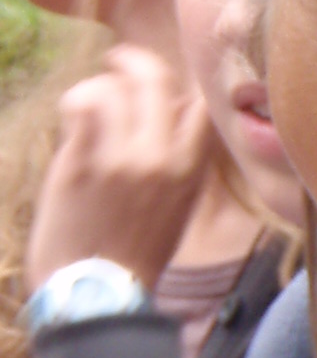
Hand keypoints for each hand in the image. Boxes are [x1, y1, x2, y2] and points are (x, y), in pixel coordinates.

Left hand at [25, 48, 215, 296]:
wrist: (101, 294)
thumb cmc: (135, 251)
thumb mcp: (178, 206)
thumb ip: (180, 160)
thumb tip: (173, 112)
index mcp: (192, 173)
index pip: (204, 104)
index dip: (183, 84)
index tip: (166, 85)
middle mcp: (162, 160)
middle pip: (157, 78)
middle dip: (133, 63)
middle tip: (118, 65)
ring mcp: (122, 159)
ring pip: (113, 86)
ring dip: (98, 87)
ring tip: (89, 103)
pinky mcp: (82, 162)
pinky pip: (81, 103)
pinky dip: (74, 103)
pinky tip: (71, 119)